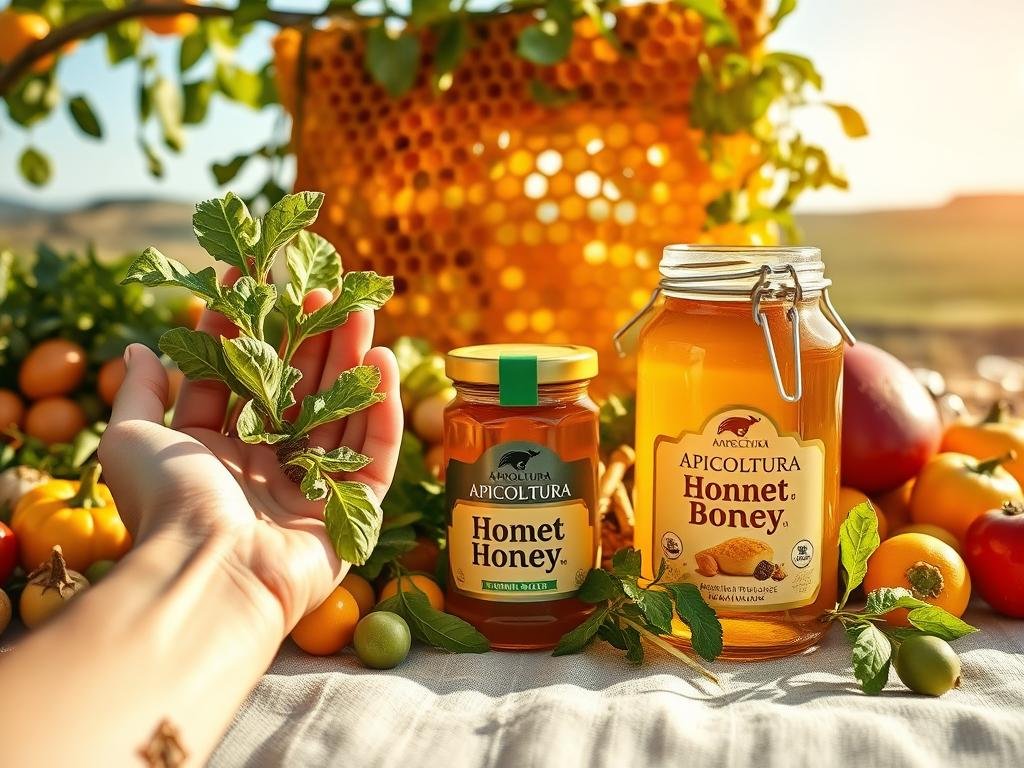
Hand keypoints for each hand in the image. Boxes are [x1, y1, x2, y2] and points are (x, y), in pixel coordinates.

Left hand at [98, 287, 401, 631]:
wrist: (211, 574)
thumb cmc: (167, 506)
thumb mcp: (132, 440)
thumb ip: (139, 392)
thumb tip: (137, 348)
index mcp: (218, 453)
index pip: (240, 381)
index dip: (247, 331)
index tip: (255, 282)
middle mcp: (266, 469)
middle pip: (298, 393)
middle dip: (311, 340)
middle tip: (325, 293)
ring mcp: (312, 490)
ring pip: (340, 415)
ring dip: (352, 363)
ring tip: (361, 312)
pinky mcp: (353, 512)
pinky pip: (375, 455)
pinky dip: (383, 411)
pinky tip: (384, 363)